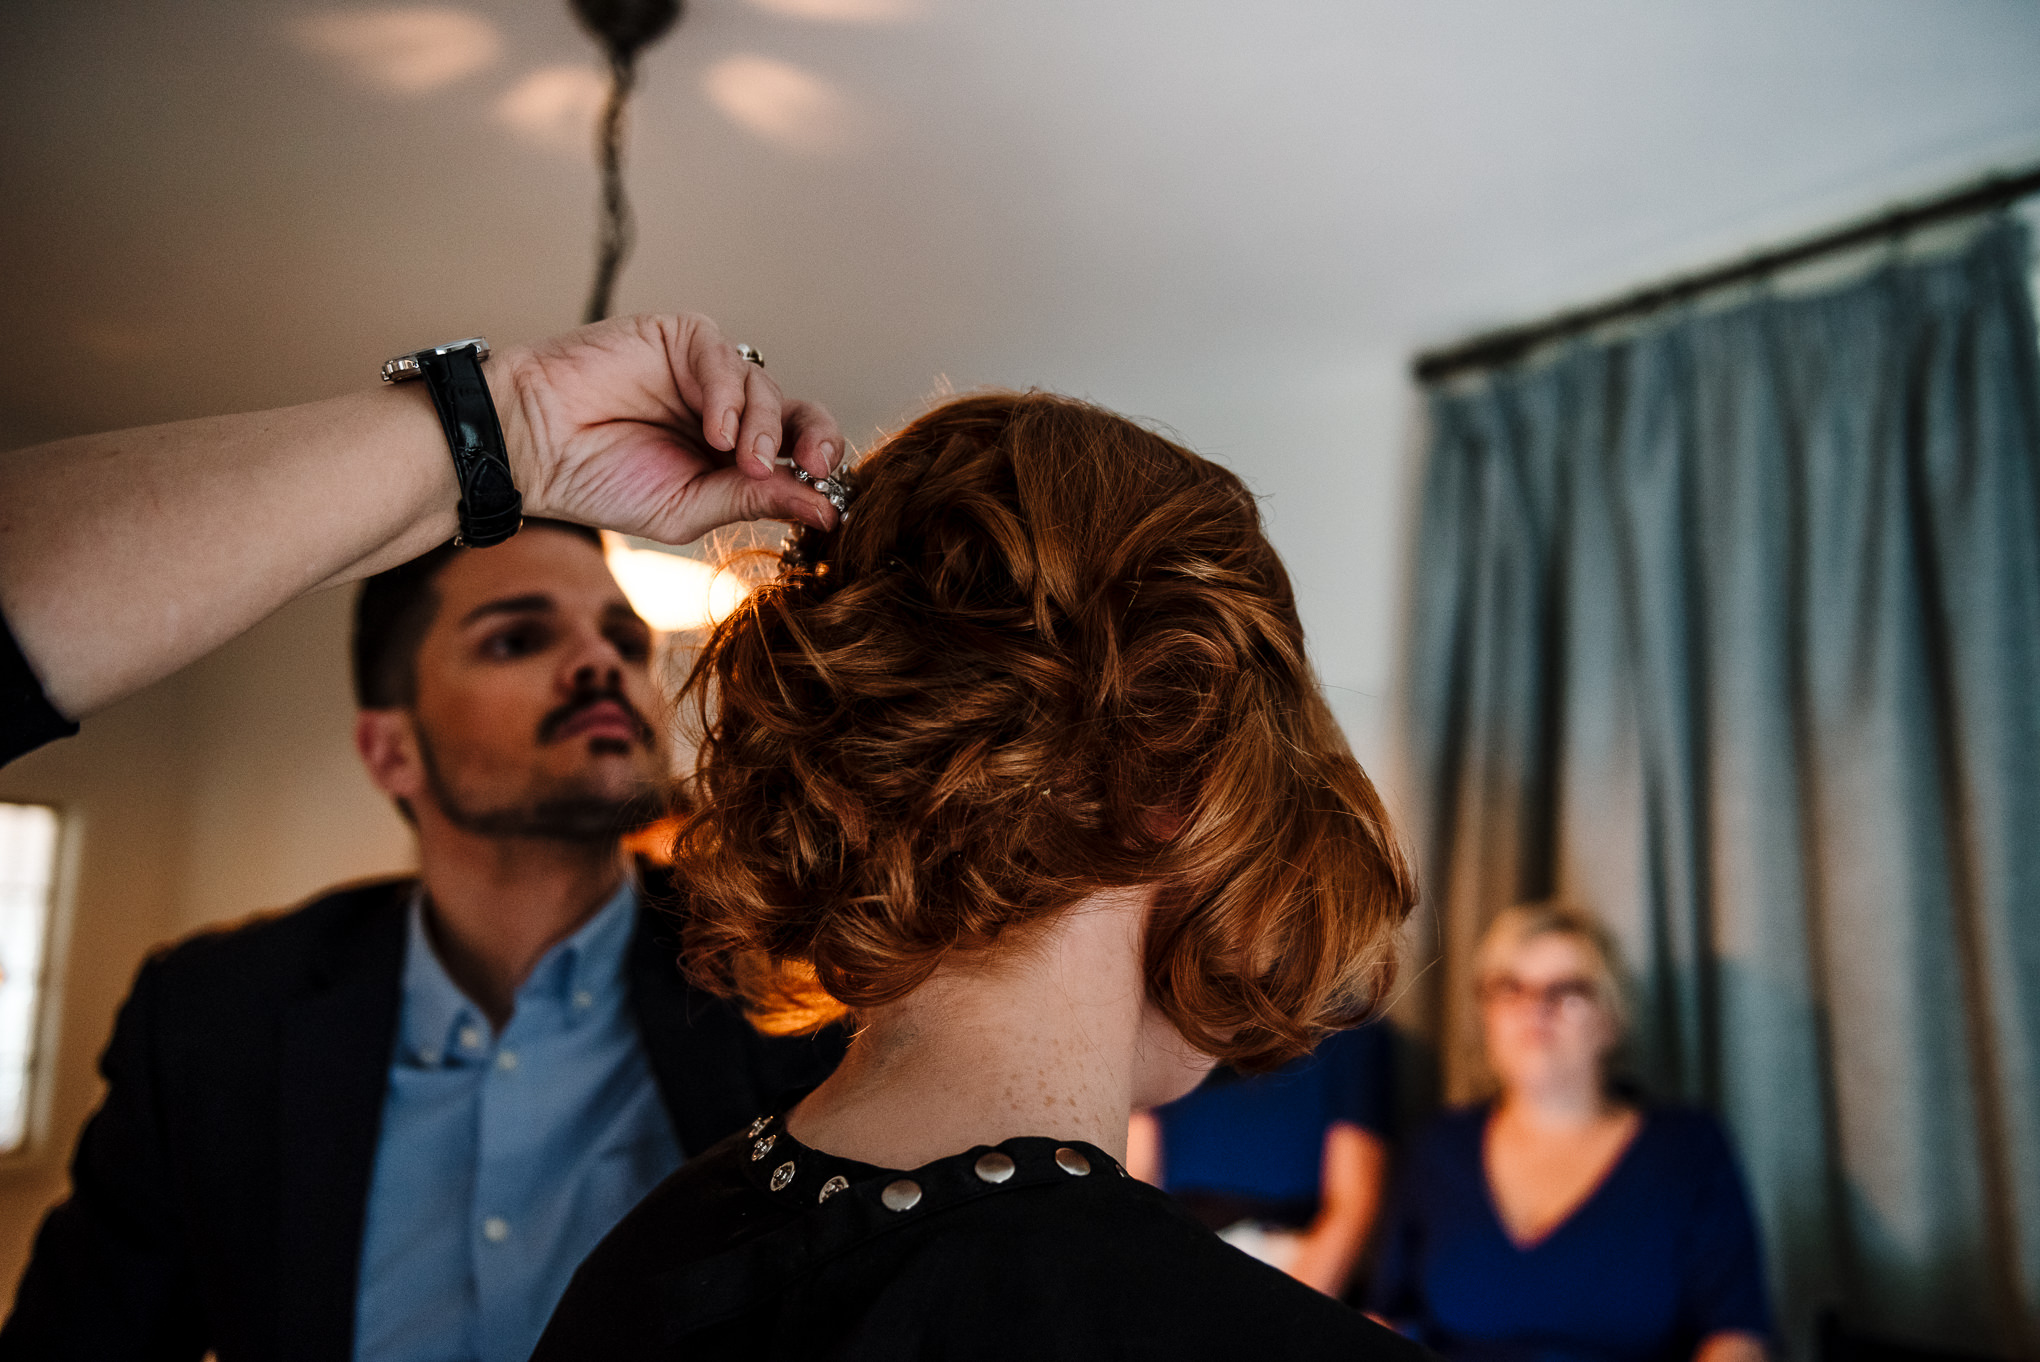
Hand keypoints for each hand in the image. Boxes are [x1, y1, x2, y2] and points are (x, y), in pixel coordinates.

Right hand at [495, 313, 845, 543]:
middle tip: (812, 466)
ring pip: (765, 387)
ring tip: (734, 457)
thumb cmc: (600, 481)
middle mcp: (728, 411)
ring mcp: (706, 372)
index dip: (818, 469)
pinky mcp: (679, 337)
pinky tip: (713, 429)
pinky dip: (727, 394)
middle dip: (815, 438)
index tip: (828, 495)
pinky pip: (723, 356)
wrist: (534, 447)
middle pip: (799, 413)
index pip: (797, 454)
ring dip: (759, 426)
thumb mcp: (688, 508)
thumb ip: (755, 500)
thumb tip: (827, 514)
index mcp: (734, 457)